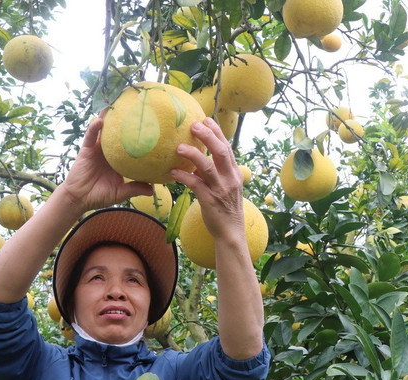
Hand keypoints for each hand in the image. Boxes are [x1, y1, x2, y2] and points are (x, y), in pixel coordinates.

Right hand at [62, 114, 152, 210]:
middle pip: (117, 133)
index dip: (136, 136)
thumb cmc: (100, 195)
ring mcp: (97, 149)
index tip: (149, 125)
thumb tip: (152, 188)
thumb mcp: (120, 192)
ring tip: (116, 103)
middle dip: (124, 120)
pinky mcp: (86, 150)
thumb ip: (135, 188)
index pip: (129, 145)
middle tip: (134, 105)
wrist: (80, 199)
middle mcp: (108, 152)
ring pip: (103, 130)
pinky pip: (91, 136)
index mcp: (118, 160)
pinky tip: (100, 121)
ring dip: (108, 117)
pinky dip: (95, 128)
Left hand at [172, 118, 244, 240]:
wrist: (231, 233)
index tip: (206, 119)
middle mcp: (230, 179)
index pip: (227, 147)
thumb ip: (216, 173)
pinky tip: (172, 172)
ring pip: (207, 167)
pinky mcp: (209, 201)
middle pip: (220, 152)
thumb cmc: (225, 209)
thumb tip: (197, 162)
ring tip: (178, 147)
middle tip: (194, 125)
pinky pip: (195, 185)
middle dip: (208, 136)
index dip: (217, 132)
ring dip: (193, 155)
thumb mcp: (226, 188)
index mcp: (234, 173)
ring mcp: (220, 190)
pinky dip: (183, 177)